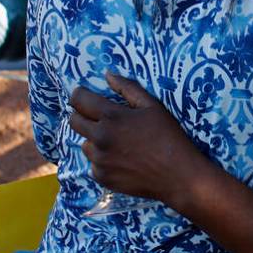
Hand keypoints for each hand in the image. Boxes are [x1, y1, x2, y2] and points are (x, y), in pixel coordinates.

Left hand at [68, 71, 207, 205]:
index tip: (86, 97)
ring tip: (117, 142)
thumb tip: (107, 75)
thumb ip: (128, 88)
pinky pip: (93, 163)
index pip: (79, 100)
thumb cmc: (168, 136)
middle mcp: (100, 138)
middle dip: (83, 115)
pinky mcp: (102, 177)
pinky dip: (103, 160)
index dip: (80, 95)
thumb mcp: (152, 106)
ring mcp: (99, 160)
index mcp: (111, 117)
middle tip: (100, 118)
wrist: (177, 175)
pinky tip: (122, 160)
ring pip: (84, 143)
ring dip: (94, 140)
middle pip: (74, 121)